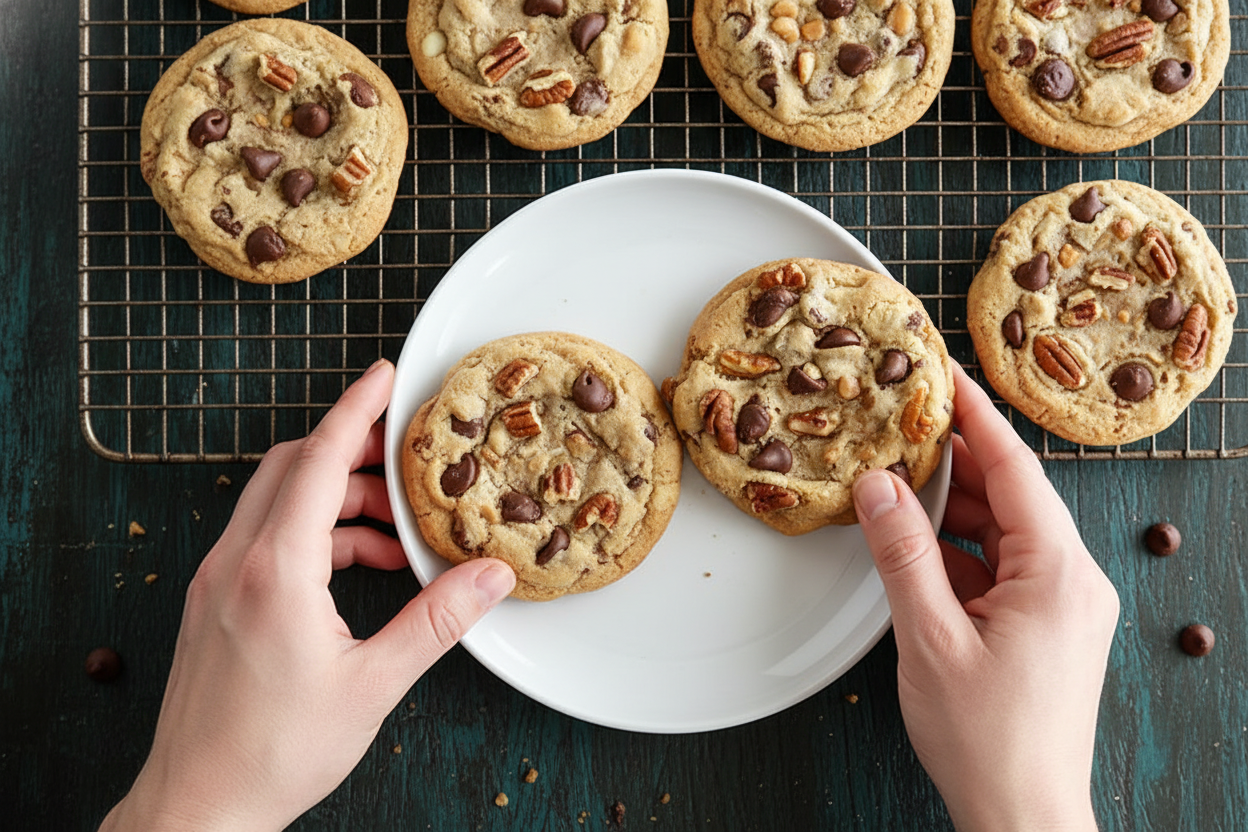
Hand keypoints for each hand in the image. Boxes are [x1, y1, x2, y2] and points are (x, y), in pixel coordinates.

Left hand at [100, 359, 515, 831]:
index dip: (356, 410)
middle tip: (403, 455)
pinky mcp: (214, 604)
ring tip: (392, 530)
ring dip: (335, 497)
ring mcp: (218, 582)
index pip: (319, 461)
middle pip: (292, 467)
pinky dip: (313, 533)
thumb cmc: (273, 753)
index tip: (385, 376)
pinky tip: (355, 567)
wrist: (198, 807)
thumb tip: (489, 577)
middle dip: (350, 448)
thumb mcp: (373, 685)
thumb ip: (436, 622)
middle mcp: (236, 562)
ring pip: (276, 502)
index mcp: (275, 570)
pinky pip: (264, 539)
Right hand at [852, 363, 1118, 831]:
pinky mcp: (1043, 627)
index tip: (945, 371)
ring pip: (1001, 532)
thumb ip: (903, 554)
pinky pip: (1000, 567)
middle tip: (902, 422)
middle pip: (1010, 496)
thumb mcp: (931, 638)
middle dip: (955, 461)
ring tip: (896, 480)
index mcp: (1059, 574)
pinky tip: (913, 544)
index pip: (1016, 470)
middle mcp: (1072, 580)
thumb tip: (879, 485)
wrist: (1022, 816)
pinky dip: (958, 551)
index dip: (975, 417)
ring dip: (951, 509)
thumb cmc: (987, 740)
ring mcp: (1060, 605)